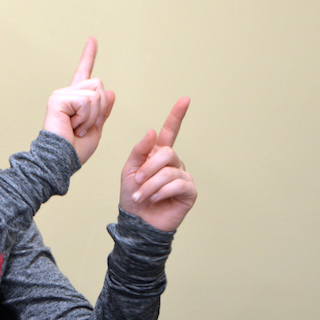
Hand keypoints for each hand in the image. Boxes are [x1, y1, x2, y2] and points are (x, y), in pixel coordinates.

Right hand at [42, 37, 115, 164]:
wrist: (61, 161)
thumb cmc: (75, 149)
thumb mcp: (96, 128)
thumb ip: (103, 110)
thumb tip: (109, 92)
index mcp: (75, 99)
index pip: (84, 72)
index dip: (88, 55)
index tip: (92, 39)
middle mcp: (67, 93)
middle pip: (99, 85)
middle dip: (99, 109)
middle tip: (83, 125)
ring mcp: (61, 94)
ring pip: (95, 93)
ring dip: (92, 116)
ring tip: (77, 127)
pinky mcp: (58, 99)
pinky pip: (86, 101)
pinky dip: (86, 117)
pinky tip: (73, 125)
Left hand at [120, 97, 196, 231]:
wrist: (137, 221)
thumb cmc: (133, 196)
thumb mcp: (129, 170)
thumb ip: (140, 150)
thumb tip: (152, 131)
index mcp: (158, 155)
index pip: (170, 131)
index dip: (177, 115)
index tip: (185, 99)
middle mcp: (173, 163)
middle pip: (166, 153)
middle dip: (148, 168)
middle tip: (138, 182)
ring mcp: (183, 177)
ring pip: (168, 171)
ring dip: (151, 185)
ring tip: (142, 196)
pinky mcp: (189, 192)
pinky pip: (177, 184)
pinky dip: (161, 192)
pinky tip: (155, 199)